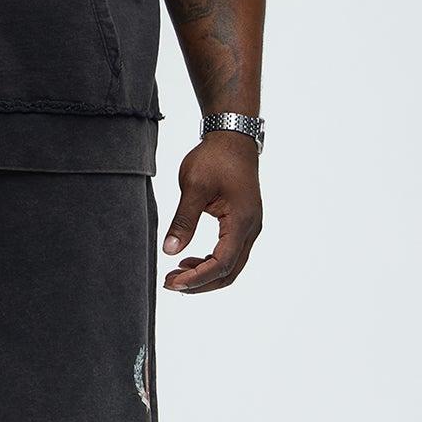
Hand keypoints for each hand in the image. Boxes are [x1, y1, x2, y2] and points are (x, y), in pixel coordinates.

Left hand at [162, 133, 261, 292]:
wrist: (232, 137)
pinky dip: (211, 261)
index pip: (222, 264)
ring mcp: (249, 226)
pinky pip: (231, 252)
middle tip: (170, 283)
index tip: (173, 283)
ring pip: (232, 264)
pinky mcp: (243, 222)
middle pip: (230, 271)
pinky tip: (189, 258)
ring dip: (206, 274)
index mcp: (241, 221)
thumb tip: (169, 251)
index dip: (197, 278)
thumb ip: (183, 221)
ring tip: (176, 273)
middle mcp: (251, 228)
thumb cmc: (214, 157)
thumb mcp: (194, 187)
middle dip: (201, 282)